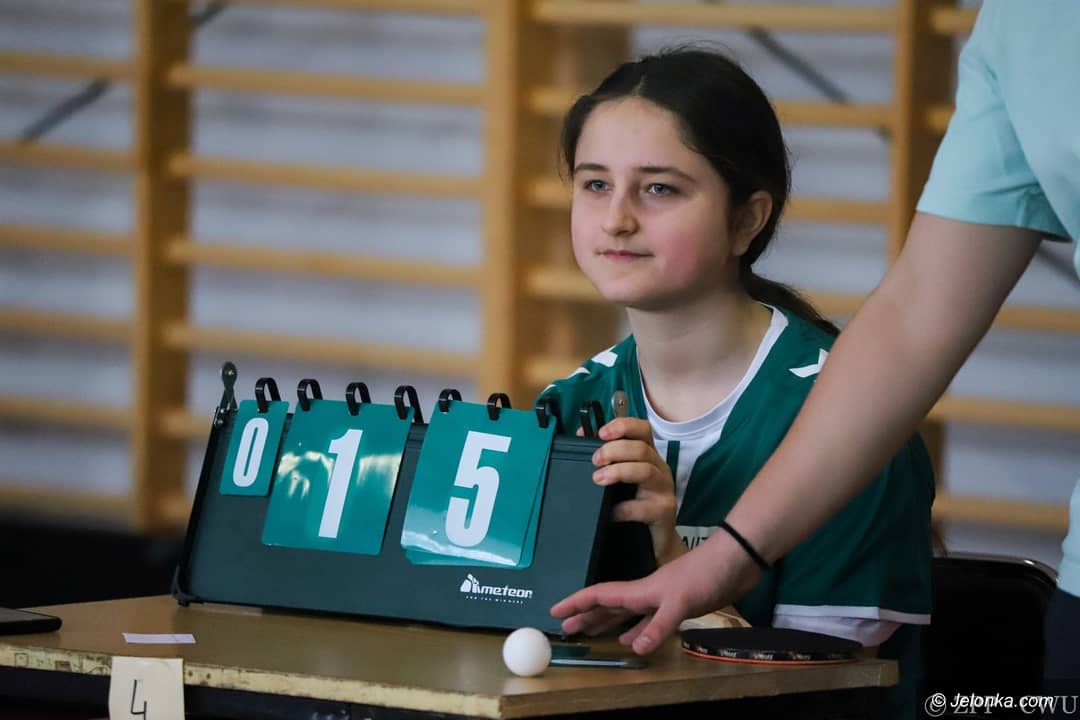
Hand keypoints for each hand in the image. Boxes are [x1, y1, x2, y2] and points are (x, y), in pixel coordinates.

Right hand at [551, 529, 761, 653]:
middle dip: (585, 617)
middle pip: (607, 607)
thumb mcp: (680, 601)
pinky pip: (647, 623)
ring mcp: (660, 600)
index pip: (599, 595)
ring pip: (625, 615)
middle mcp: (645, 594)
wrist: (735, 562)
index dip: (576, 603)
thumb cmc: (705, 574)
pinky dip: (636, 631)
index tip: (553, 611)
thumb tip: (632, 649)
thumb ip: (657, 625)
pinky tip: (630, 641)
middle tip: (564, 630)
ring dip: (606, 624)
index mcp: (639, 590)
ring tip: (588, 635)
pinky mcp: (676, 607)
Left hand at [591, 417, 683, 564]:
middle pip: (641, 448)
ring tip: (599, 479)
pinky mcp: (664, 511)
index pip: (642, 429)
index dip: (623, 425)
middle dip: (615, 450)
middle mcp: (659, 468)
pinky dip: (622, 508)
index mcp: (648, 456)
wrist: (655, 542)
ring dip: (619, 471)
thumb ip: (605, 457)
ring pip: (645, 470)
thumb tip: (581, 436)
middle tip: (595, 460)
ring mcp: (664, 489)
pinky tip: (610, 512)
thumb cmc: (636, 505)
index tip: (602, 432)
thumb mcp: (620, 478)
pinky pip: (642, 507)